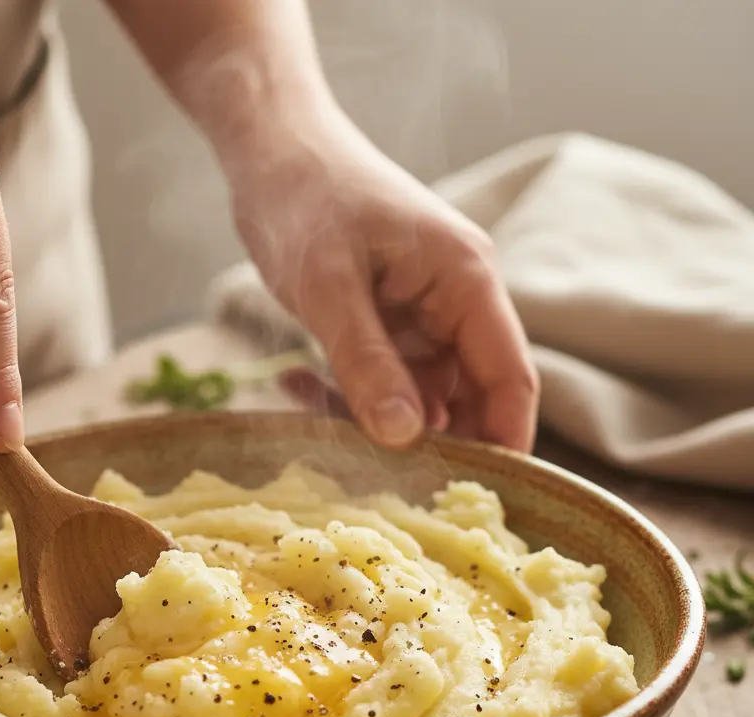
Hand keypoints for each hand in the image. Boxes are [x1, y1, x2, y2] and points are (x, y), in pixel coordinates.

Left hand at [228, 113, 538, 452]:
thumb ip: (366, 362)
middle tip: (383, 485)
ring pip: (417, 396)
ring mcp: (419, 314)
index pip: (510, 377)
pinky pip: (378, 379)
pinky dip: (344, 393)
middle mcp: (454, 301)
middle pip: (468, 395)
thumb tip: (403, 437)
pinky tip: (293, 383)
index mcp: (466, 280)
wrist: (269, 151)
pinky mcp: (384, 322)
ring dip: (374, 420)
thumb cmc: (305, 200)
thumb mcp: (329, 287)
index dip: (505, 442)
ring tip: (316, 420)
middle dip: (432, 442)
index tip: (483, 501)